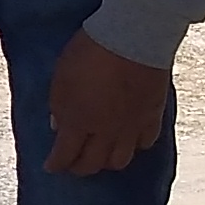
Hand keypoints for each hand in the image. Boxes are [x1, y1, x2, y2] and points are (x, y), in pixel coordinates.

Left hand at [45, 32, 171, 176]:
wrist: (132, 37)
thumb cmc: (90, 50)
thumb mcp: (61, 76)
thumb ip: (59, 105)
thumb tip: (59, 125)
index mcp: (78, 122)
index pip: (64, 156)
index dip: (56, 165)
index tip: (51, 167)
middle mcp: (105, 132)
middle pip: (92, 164)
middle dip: (80, 167)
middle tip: (74, 164)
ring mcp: (130, 126)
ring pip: (120, 160)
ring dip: (107, 161)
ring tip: (102, 155)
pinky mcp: (152, 115)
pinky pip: (145, 142)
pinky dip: (136, 145)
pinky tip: (131, 141)